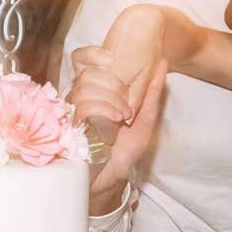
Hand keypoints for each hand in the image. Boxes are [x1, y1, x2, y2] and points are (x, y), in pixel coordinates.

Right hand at [69, 47, 167, 198]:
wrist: (112, 177)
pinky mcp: (68, 127)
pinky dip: (103, 112)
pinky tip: (113, 123)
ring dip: (110, 101)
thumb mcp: (145, 118)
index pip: (81, 59)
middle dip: (114, 86)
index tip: (111, 59)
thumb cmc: (125, 150)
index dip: (94, 54)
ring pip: (84, 89)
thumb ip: (152, 92)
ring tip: (122, 118)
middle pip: (87, 73)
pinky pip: (83, 108)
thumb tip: (163, 63)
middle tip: (128, 107)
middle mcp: (79, 98)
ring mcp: (71, 112)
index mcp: (95, 91)